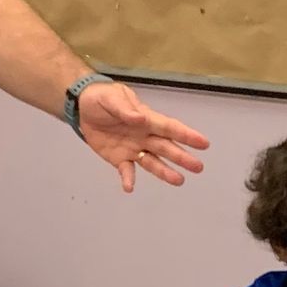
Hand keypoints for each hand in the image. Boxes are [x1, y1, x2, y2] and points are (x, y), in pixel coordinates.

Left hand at [76, 80, 209, 190]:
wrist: (83, 107)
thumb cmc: (103, 98)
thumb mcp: (113, 98)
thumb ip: (125, 109)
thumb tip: (141, 119)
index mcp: (146, 119)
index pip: (169, 128)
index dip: (186, 135)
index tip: (203, 143)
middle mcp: (144, 136)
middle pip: (166, 148)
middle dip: (182, 157)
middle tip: (198, 167)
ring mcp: (133, 149)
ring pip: (153, 162)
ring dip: (165, 172)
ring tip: (179, 181)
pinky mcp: (119, 158)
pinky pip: (127, 171)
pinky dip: (129, 179)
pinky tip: (130, 188)